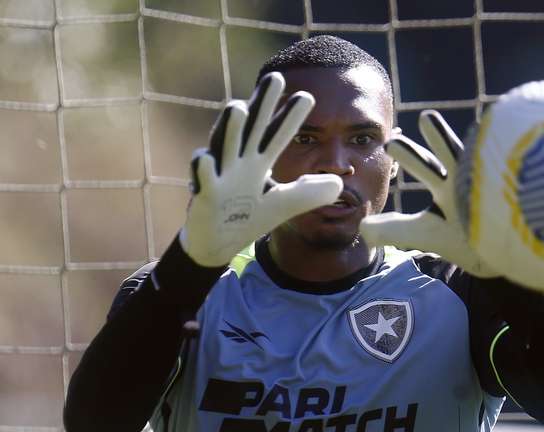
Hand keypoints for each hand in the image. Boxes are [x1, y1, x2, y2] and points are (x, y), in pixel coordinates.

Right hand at [180, 72, 342, 266]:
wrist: (218, 242)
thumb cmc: (249, 217)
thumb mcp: (284, 205)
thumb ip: (308, 193)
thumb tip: (338, 183)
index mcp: (258, 163)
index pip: (277, 135)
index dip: (291, 117)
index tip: (307, 96)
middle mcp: (238, 162)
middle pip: (251, 128)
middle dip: (262, 105)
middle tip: (275, 78)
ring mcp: (220, 175)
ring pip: (224, 146)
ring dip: (230, 127)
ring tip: (239, 106)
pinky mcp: (205, 195)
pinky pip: (204, 179)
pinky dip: (203, 170)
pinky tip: (206, 158)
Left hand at [359, 110, 495, 276]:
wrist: (504, 256)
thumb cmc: (467, 243)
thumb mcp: (425, 233)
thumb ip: (394, 230)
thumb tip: (362, 226)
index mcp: (448, 186)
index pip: (425, 164)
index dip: (408, 155)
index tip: (390, 143)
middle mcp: (468, 180)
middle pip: (447, 157)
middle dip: (429, 146)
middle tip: (410, 129)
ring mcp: (490, 183)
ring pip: (471, 160)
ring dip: (449, 143)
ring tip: (430, 120)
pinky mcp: (508, 187)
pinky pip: (503, 166)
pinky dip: (496, 155)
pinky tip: (491, 138)